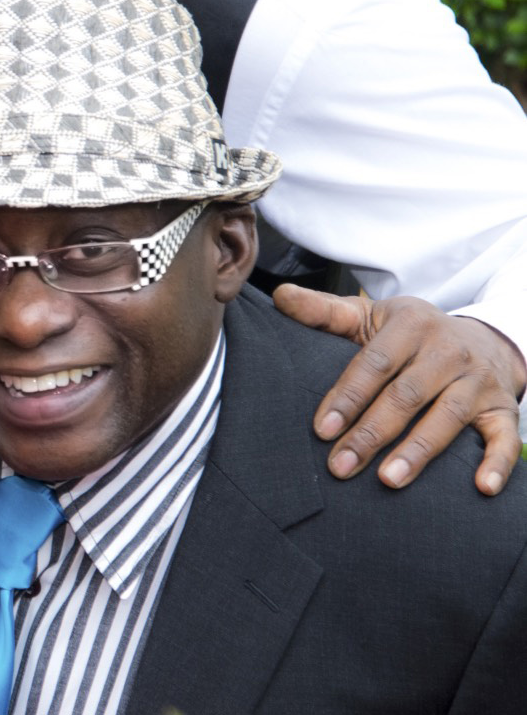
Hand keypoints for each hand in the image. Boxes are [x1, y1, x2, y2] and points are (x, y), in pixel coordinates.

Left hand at [274, 284, 525, 495]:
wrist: (483, 337)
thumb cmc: (409, 334)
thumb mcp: (367, 316)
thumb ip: (324, 311)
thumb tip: (280, 295)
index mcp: (410, 325)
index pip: (374, 364)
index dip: (347, 397)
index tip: (322, 429)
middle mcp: (448, 350)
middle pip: (406, 395)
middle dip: (372, 433)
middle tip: (341, 465)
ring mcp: (478, 380)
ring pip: (448, 417)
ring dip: (418, 451)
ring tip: (388, 480)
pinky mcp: (503, 407)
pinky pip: (504, 436)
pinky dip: (497, 463)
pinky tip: (481, 488)